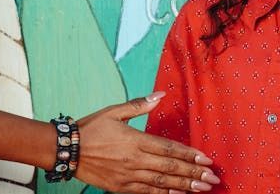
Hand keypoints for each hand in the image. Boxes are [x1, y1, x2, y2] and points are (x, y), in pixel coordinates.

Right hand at [76, 93, 219, 192]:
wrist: (66, 150)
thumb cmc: (91, 128)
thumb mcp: (114, 111)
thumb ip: (139, 105)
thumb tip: (160, 95)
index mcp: (135, 140)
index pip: (169, 148)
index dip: (189, 155)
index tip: (206, 159)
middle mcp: (134, 160)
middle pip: (170, 168)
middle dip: (193, 173)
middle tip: (212, 178)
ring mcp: (128, 176)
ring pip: (161, 183)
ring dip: (184, 186)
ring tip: (202, 189)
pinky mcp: (121, 187)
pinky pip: (146, 193)